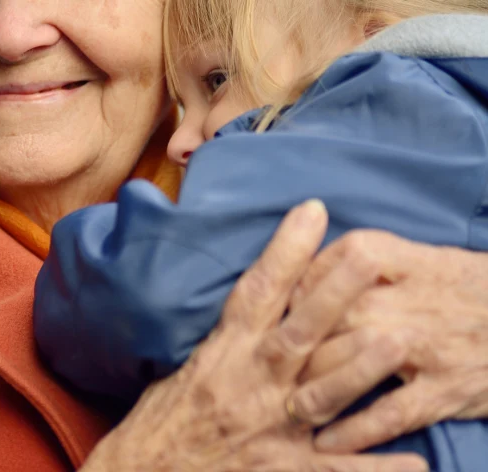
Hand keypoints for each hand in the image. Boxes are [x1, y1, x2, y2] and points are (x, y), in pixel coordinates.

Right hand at [82, 202, 427, 471]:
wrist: (144, 471)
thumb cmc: (165, 417)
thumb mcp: (188, 364)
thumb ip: (230, 337)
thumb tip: (264, 298)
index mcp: (222, 353)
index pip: (256, 293)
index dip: (285, 251)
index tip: (312, 212)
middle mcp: (248, 385)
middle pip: (296, 334)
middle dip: (332, 295)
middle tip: (368, 259)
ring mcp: (268, 429)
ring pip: (319, 396)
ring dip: (357, 370)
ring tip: (395, 343)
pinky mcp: (280, 470)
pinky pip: (332, 470)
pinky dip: (372, 468)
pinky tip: (414, 464)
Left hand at [285, 231, 487, 452]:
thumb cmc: (471, 288)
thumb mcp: (424, 256)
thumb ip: (367, 259)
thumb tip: (305, 268)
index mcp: (399, 260)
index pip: (329, 265)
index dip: (297, 286)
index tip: (275, 308)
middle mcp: (406, 300)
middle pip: (331, 319)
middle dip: (295, 346)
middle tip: (263, 370)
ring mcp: (424, 348)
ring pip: (352, 366)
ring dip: (315, 391)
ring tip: (288, 410)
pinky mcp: (443, 390)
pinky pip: (389, 414)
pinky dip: (356, 432)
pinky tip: (327, 445)